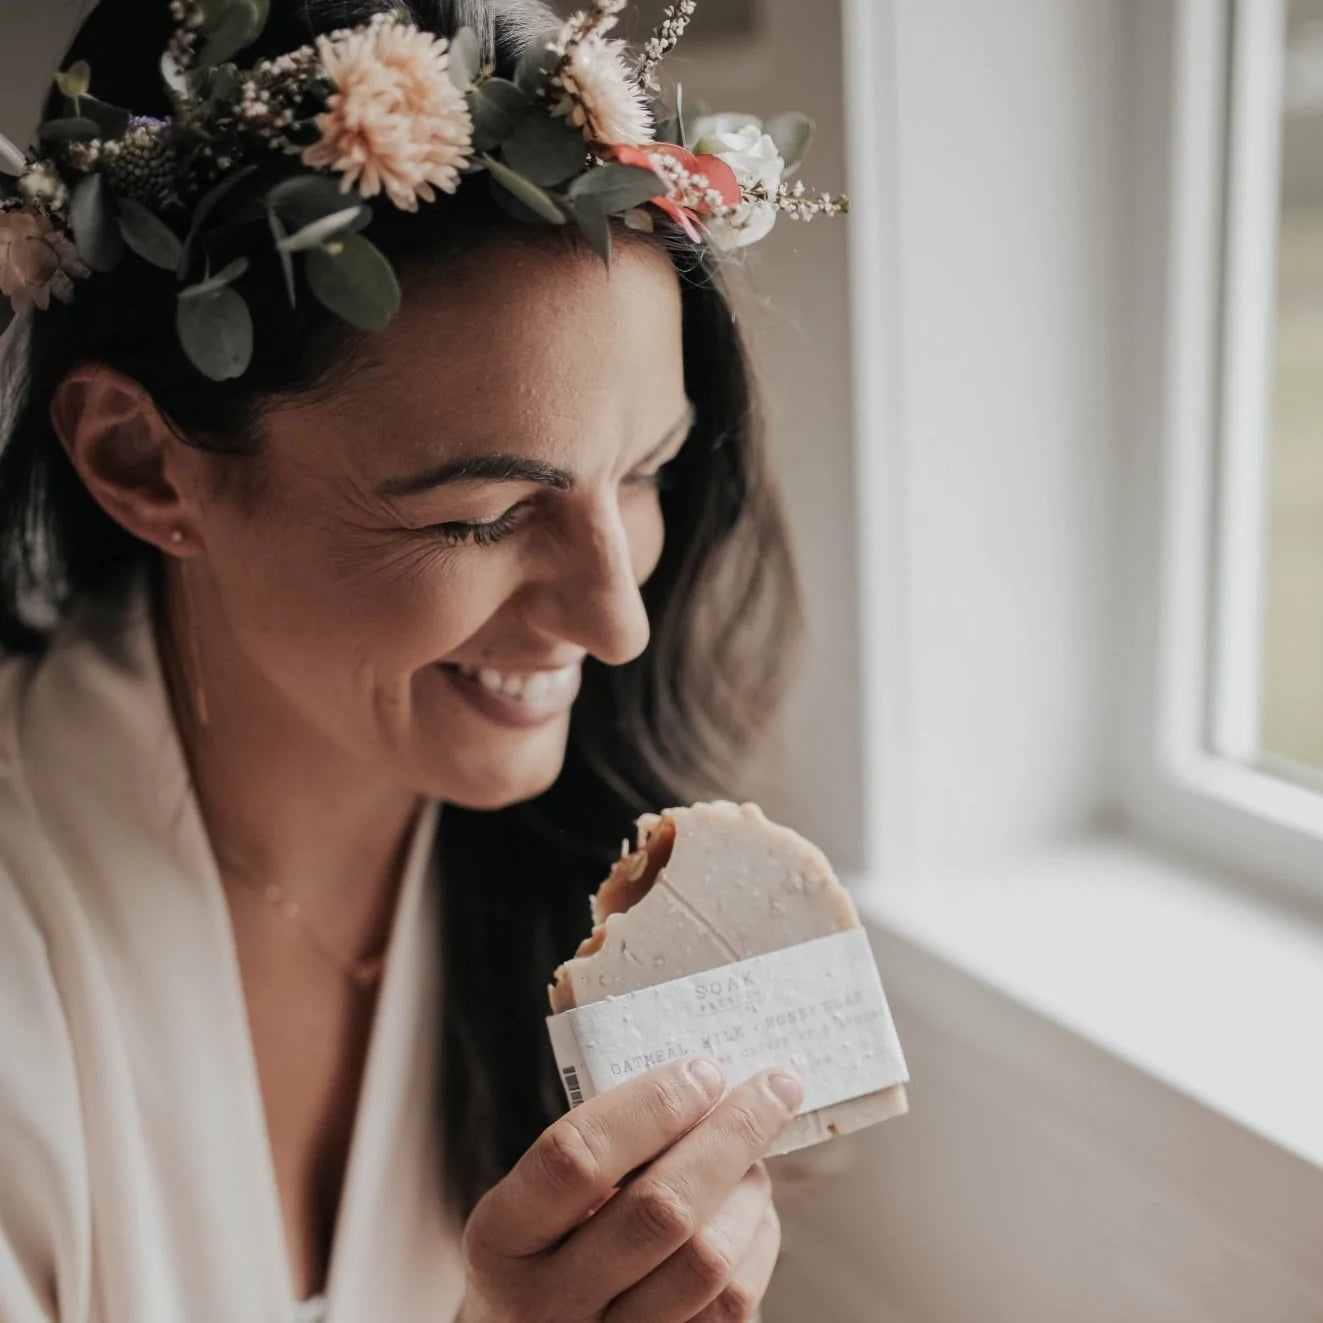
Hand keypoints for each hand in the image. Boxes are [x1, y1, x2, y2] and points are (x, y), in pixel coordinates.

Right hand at [455, 1057, 802, 1322]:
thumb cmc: (543, 1245)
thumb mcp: (535, 1198)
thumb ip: (599, 1147)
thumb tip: (701, 1080)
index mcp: (501, 1238)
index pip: (575, 1157)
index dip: (649, 1107)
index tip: (704, 1070)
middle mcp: (546, 1304)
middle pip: (660, 1210)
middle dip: (730, 1136)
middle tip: (774, 1087)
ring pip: (708, 1261)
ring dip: (748, 1189)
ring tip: (755, 1153)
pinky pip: (732, 1304)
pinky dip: (756, 1240)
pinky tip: (750, 1207)